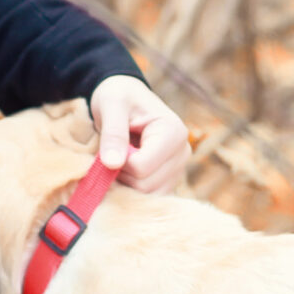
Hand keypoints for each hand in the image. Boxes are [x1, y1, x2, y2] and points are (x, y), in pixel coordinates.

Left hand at [88, 76, 190, 193]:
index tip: (110, 146)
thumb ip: (113, 134)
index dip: (118, 162)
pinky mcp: (170, 180)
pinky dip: (131, 187)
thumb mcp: (111, 105)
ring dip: (125, 181)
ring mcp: (178, 169)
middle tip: (112, 151)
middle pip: (145, 185)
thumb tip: (112, 164)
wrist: (125, 98)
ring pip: (147, 195)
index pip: (141, 167)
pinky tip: (126, 168)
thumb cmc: (119, 96)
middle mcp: (183, 153)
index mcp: (174, 133)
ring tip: (120, 157)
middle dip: (121, 173)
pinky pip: (149, 197)